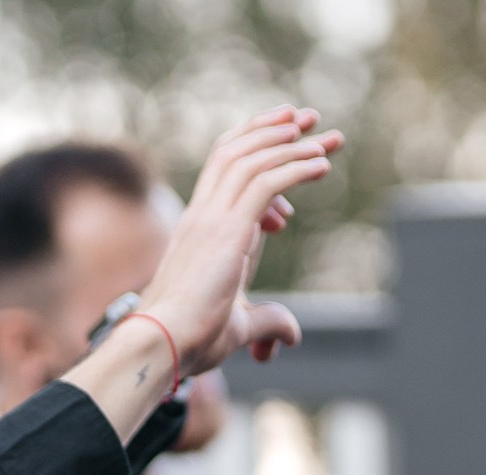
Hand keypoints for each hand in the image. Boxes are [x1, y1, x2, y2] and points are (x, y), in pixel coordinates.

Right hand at [136, 106, 346, 374]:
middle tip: (307, 118)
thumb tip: (292, 335)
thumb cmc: (190, 342)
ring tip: (324, 137)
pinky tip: (321, 165)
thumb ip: (268, 323)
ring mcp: (211, 220)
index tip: (301, 156)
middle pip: (234, 153)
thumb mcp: (239, 327)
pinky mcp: (227, 231)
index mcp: (198, 231)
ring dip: (289, 142)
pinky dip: (295, 168)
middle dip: (273, 130)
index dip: (262, 156)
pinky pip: (265, 183)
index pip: (226, 174)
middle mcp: (201, 217)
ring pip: (250, 159)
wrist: (161, 345)